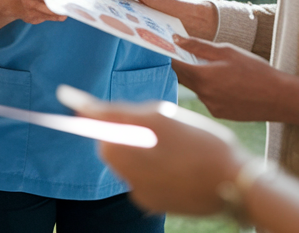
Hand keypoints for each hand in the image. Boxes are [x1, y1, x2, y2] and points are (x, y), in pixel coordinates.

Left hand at [77, 99, 248, 215]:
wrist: (234, 182)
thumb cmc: (202, 142)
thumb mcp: (164, 116)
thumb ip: (125, 114)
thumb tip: (96, 114)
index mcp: (128, 141)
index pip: (97, 120)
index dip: (84, 107)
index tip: (65, 95)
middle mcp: (126, 167)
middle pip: (109, 143)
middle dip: (119, 132)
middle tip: (149, 124)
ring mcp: (136, 188)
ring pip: (125, 161)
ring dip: (136, 150)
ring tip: (172, 146)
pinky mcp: (149, 202)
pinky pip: (140, 179)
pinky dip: (149, 169)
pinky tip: (175, 165)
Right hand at [102, 0, 216, 39]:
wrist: (187, 21)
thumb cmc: (167, 3)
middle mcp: (129, 8)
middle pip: (109, 5)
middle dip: (96, 3)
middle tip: (85, 1)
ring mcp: (132, 21)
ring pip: (114, 19)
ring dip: (105, 17)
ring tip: (94, 13)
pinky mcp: (137, 34)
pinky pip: (124, 31)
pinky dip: (118, 28)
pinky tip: (112, 25)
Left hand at [172, 37, 283, 121]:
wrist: (279, 98)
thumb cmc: (255, 71)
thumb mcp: (227, 51)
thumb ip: (198, 46)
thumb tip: (177, 40)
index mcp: (203, 77)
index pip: (176, 65)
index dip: (171, 55)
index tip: (169, 47)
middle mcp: (203, 95)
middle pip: (183, 78)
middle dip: (185, 66)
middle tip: (192, 55)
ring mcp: (211, 106)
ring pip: (196, 89)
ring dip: (200, 79)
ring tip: (219, 70)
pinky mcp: (219, 113)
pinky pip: (207, 98)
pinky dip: (211, 90)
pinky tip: (228, 85)